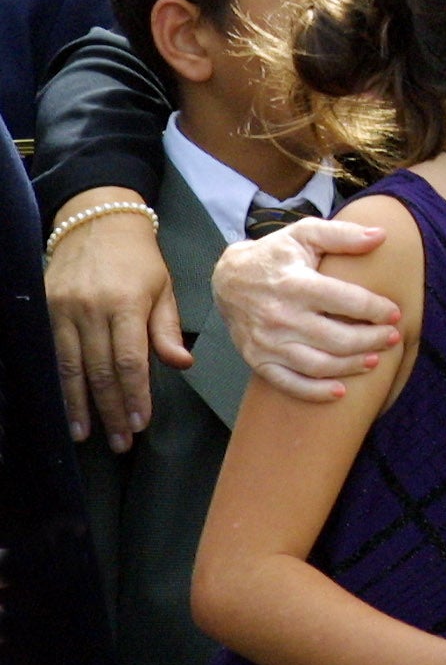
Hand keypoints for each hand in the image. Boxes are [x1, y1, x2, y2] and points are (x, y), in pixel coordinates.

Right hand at [45, 191, 183, 448]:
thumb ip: (167, 330)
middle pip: (100, 371)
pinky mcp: (44, 309)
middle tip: (120, 442)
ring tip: (85, 434)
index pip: (131, 361)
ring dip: (79, 405)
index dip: (135, 396)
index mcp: (127, 304)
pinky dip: (57, 383)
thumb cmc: (139, 259)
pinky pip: (50, 354)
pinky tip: (62, 404)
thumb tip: (183, 365)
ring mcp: (63, 310)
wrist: (97, 222)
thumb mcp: (164, 288)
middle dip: (110, 410)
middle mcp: (92, 309)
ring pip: (69, 368)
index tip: (140, 423)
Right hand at [213, 219, 397, 401]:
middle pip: (337, 338)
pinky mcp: (257, 360)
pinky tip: (340, 390)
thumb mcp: (305, 234)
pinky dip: (315, 392)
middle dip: (371, 340)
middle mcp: (281, 316)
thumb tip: (381, 235)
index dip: (376, 309)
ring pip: (318, 364)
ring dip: (351, 366)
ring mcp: (267, 342)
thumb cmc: (275, 255)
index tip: (395, 313)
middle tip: (393, 338)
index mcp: (295, 284)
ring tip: (374, 360)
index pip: (346, 301)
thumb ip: (343, 234)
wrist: (227, 279)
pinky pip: (289, 383)